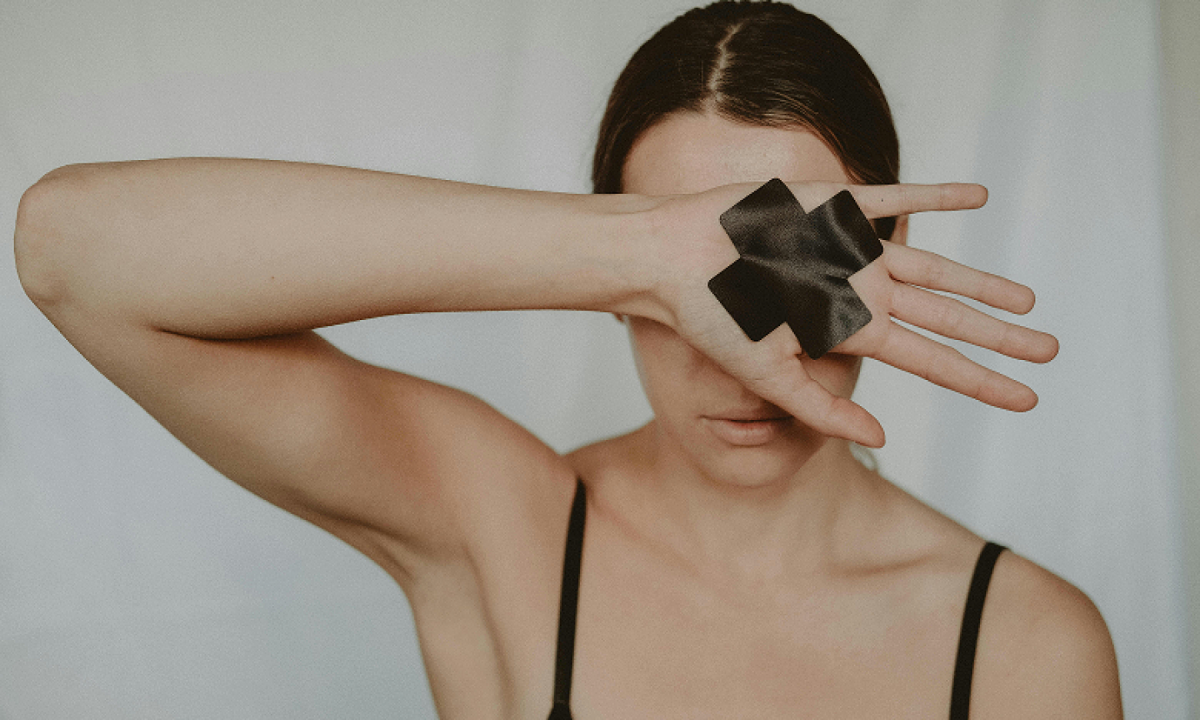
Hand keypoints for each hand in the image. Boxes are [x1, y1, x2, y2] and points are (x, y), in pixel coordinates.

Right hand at [648, 181, 1058, 447]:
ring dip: (981, 280)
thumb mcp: (767, 375)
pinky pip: (895, 199)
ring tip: (1027, 298)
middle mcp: (859, 292)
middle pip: (946, 317)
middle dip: (999, 336)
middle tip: (1051, 351)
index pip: (931, 362)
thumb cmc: (710, 319)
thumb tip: (882, 441)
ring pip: (934, 266)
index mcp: (848, 331)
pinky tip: (978, 194)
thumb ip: (822, 407)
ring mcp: (851, 250)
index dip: (981, 381)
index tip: (1027, 401)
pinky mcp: (833, 206)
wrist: (671, 259)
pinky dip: (936, 195)